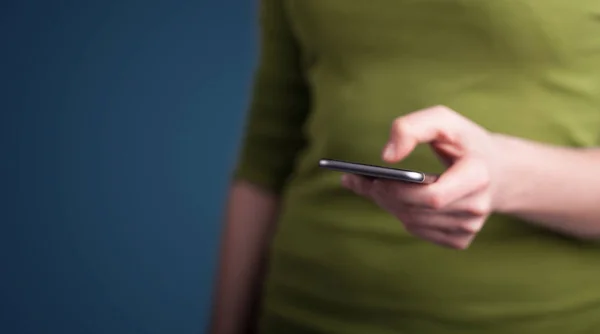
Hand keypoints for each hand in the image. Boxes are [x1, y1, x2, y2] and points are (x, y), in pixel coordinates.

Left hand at [342, 105, 505, 248]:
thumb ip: (412, 128)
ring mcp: (470, 227)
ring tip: (368, 186)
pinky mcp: (460, 239)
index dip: (400, 191)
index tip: (375, 179)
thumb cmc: (464, 141)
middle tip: (356, 180)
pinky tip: (389, 198)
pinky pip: (419, 231)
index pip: (433, 197)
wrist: (497, 170)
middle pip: (417, 211)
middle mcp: (477, 206)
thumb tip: (386, 157)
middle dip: (383, 195)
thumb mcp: (443, 120)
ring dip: (387, 204)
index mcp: (478, 176)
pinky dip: (399, 214)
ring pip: (413, 222)